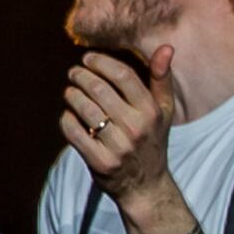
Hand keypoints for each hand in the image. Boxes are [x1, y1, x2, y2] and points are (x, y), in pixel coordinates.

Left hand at [63, 47, 178, 208]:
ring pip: (84, 109)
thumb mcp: (163, 111)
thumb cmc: (152, 140)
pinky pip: (74, 132)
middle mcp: (136, 128)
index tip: (88, 59)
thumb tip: (166, 47)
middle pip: (100, 89)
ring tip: (70, 92)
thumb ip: (162, 78)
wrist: (146, 187)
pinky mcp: (100, 162)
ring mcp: (118, 146)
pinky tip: (70, 116)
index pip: (123, 76)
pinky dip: (67, 120)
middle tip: (74, 73)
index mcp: (151, 111)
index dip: (101, 62)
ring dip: (72, 95)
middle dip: (80, 76)